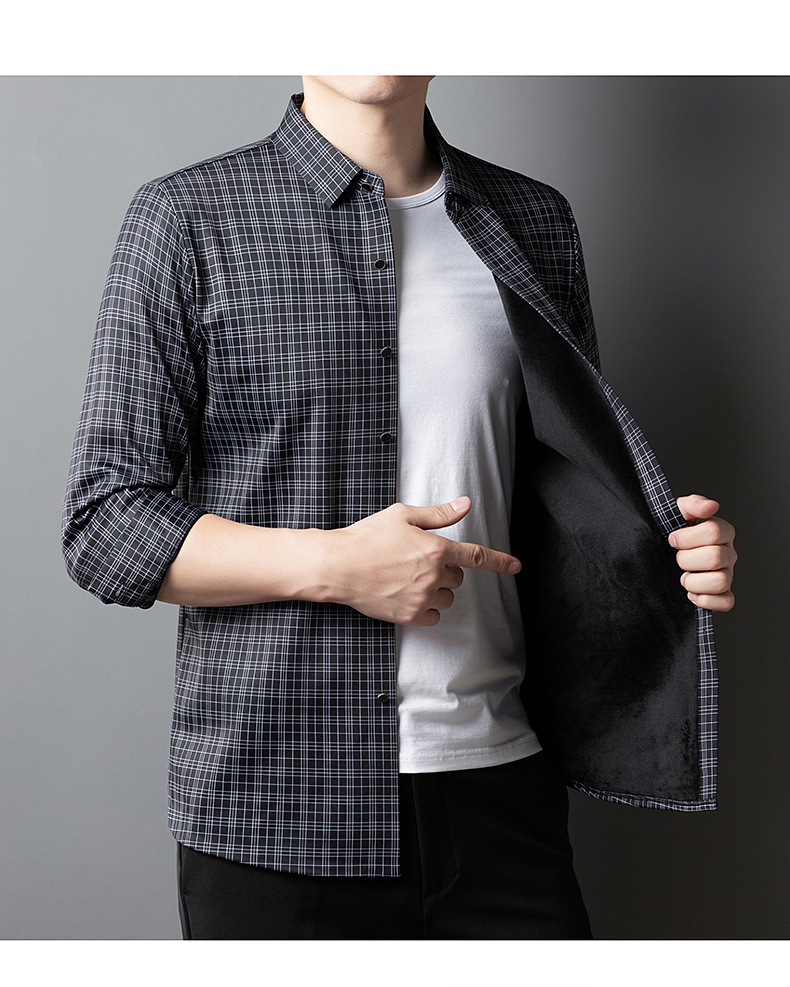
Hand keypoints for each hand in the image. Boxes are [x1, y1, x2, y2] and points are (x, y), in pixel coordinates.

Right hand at [324, 496, 520, 625]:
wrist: (338, 565)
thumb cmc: (368, 537)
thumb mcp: (403, 515)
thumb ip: (439, 514)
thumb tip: (465, 505)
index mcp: (435, 548)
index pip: (477, 556)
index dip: (500, 562)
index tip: (516, 566)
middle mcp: (433, 575)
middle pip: (458, 578)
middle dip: (445, 570)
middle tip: (417, 562)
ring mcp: (422, 598)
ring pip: (447, 598)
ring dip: (437, 590)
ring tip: (408, 579)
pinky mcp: (410, 616)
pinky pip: (434, 617)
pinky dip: (427, 610)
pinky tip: (407, 596)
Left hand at [668, 494, 736, 611]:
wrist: (660, 551)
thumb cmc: (672, 530)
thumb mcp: (677, 511)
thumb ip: (693, 504)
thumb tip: (710, 506)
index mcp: (722, 531)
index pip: (713, 532)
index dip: (686, 537)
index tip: (672, 538)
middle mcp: (728, 553)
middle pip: (715, 557)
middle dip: (686, 559)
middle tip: (676, 558)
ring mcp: (727, 574)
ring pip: (720, 581)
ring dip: (693, 581)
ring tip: (683, 577)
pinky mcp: (722, 594)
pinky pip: (726, 602)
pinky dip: (707, 600)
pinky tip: (691, 593)